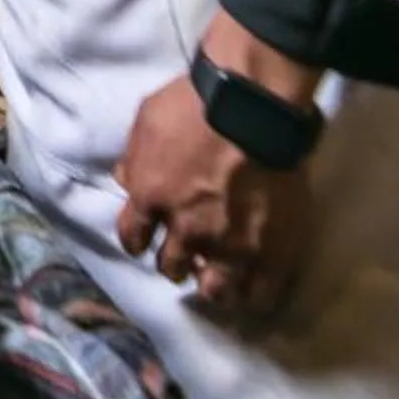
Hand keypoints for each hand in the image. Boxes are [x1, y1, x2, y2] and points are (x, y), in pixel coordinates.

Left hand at [115, 66, 315, 317]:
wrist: (253, 105)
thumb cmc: (194, 104)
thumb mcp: (146, 121)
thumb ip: (135, 157)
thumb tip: (125, 179)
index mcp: (150, 199)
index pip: (132, 237)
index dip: (137, 240)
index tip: (146, 240)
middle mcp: (187, 230)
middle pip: (171, 267)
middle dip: (175, 263)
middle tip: (185, 257)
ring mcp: (232, 245)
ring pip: (215, 290)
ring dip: (212, 285)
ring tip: (218, 279)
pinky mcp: (273, 251)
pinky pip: (261, 293)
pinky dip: (254, 295)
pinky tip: (252, 289)